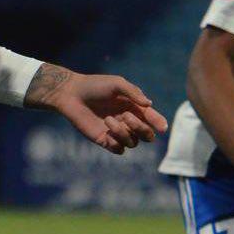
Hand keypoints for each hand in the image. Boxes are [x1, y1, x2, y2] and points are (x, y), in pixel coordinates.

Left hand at [24, 65, 167, 154]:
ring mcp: (116, 132)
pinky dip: (116, 143)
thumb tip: (149, 105)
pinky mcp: (104, 140)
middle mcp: (127, 121)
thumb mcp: (116, 84)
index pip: (152, 119)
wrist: (71, 94)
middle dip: (141, 128)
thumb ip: (133, 93)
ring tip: (108, 120)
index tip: (162, 127)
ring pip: (133, 142)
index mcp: (133, 107)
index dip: (159, 123)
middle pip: (147, 135)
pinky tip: (106, 132)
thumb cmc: (94, 85)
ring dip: (123, 132)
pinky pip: (119, 149)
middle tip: (127, 117)